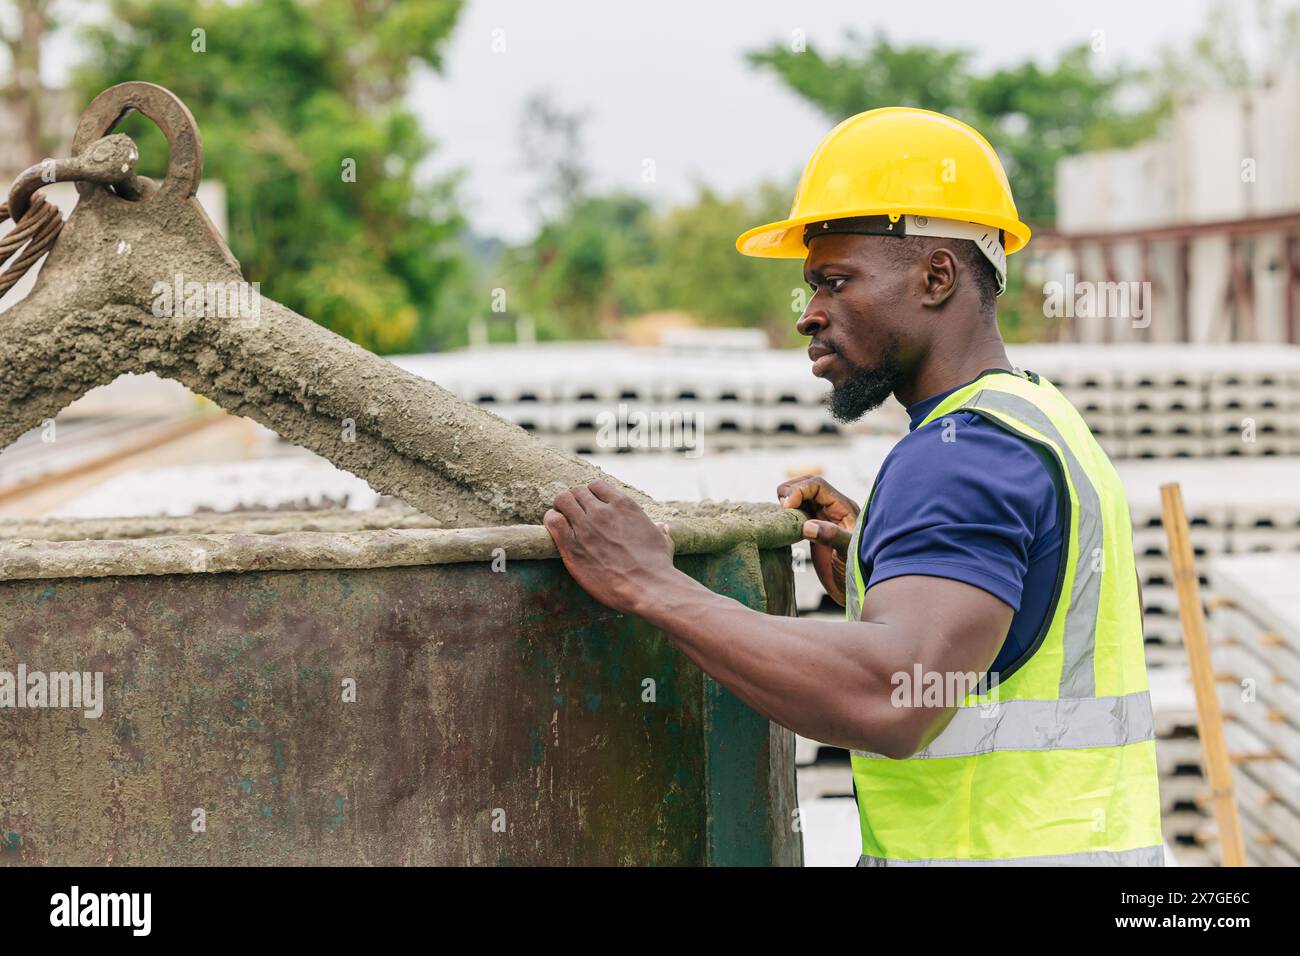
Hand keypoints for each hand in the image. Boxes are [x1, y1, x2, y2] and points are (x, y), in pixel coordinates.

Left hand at [543, 479, 676, 615]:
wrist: (648, 587)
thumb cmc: (658, 566)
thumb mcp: (663, 541)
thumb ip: (659, 530)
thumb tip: (663, 526)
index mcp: (624, 505)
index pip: (596, 485)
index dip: (591, 495)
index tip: (590, 507)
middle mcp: (603, 511)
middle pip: (576, 491)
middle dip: (574, 501)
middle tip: (574, 516)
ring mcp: (586, 526)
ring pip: (562, 500)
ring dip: (561, 508)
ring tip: (563, 521)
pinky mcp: (572, 545)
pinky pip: (553, 520)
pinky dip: (552, 521)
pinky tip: (557, 531)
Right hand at [777, 474, 858, 605]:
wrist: (854, 592)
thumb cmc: (858, 572)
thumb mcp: (849, 553)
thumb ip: (832, 536)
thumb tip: (808, 526)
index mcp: (843, 508)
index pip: (817, 485)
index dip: (799, 490)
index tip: (787, 506)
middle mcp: (832, 510)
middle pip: (807, 485)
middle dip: (791, 490)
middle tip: (782, 509)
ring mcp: (822, 520)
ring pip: (800, 497)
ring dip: (787, 501)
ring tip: (782, 517)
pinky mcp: (813, 531)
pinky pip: (797, 514)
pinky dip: (786, 515)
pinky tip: (782, 525)